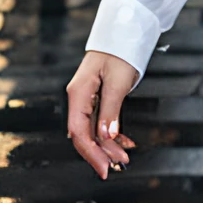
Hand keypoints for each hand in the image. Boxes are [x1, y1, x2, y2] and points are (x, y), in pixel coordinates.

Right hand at [66, 51, 138, 177]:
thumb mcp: (118, 82)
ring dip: (108, 145)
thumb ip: (111, 110)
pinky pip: (99, 121)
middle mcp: (79, 98)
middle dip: (100, 153)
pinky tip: (123, 142)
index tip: (104, 168)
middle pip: (84, 134)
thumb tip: (107, 135)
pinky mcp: (96, 98)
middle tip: (118, 167)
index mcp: (79, 93)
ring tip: (124, 157)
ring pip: (93, 130)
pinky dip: (111, 133)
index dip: (91, 153)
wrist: (123, 34)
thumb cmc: (120, 52)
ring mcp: (86, 98)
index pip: (80, 132)